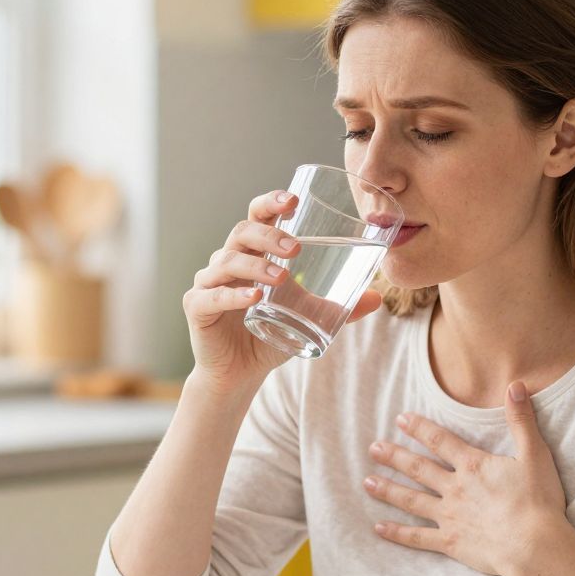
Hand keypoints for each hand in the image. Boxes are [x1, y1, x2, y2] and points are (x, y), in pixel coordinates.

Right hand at [183, 190, 382, 394]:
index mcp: (252, 255)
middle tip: (295, 248)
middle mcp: (227, 262)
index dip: (270, 203)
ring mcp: (208, 283)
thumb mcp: (308, 318)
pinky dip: (232, 295)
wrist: (240, 374)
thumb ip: (339, 307)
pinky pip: (211, 296)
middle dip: (269, 235)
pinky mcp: (197, 308)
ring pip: (227, 261)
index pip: (256, 217)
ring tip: (282, 278)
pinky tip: (252, 298)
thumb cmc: (269, 336)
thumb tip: (377, 297)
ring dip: (256, 266)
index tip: (292, 201)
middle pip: (241, 233)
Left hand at [362, 382, 569, 575]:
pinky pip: (418, 538)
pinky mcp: (450, 543)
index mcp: (472, 466)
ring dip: (388, 490)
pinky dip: (397, 533)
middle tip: (373, 448)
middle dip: (394, 457)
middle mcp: (455, 489)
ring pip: (411, 500)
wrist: (533, 546)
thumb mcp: (534, 455)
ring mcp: (449, 517)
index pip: (440, 442)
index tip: (399, 420)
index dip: (419, 428)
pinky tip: (378, 528)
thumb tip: (516, 385)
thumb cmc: (537, 501)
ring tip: (367, 482)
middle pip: (418, 469)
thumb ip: (521, 420)